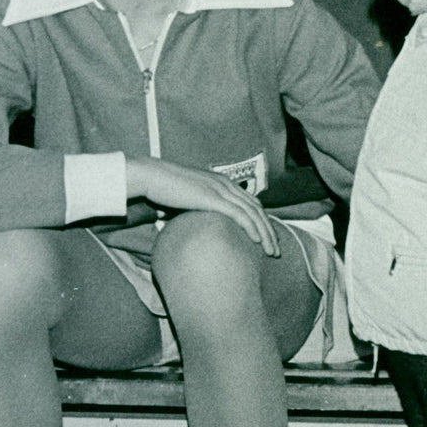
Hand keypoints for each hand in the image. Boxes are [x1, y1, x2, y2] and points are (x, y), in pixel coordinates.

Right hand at [127, 158, 279, 256]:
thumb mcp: (185, 198)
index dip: (262, 221)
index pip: (251, 202)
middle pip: (257, 208)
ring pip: (253, 213)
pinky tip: (257, 241)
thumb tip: (186, 224)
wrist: (151, 175)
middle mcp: (226, 183)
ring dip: (265, 234)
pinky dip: (251, 228)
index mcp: (222, 182)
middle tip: (275, 249)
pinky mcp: (213, 198)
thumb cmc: (162, 188)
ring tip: (271, 251)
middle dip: (269, 230)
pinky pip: (239, 215)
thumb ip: (193, 209)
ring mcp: (221, 190)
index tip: (267, 238)